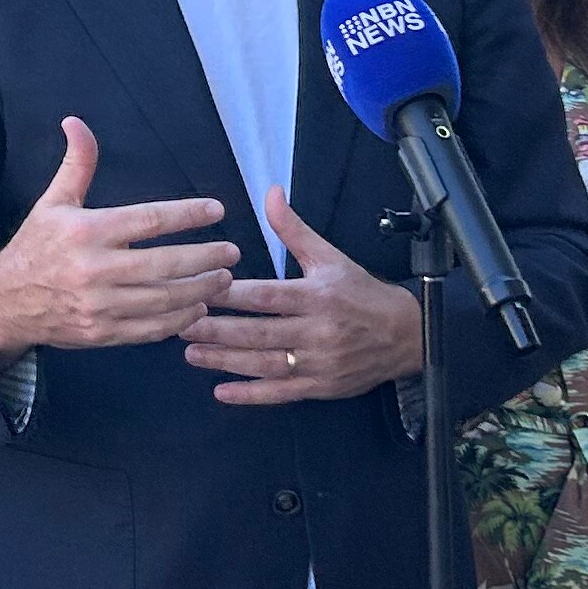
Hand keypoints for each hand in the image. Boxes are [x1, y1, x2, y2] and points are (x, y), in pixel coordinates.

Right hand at [0, 118, 238, 358]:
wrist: (5, 302)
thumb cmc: (36, 246)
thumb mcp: (53, 202)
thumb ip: (77, 164)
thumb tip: (76, 122)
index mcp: (86, 232)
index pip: (149, 220)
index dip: (188, 214)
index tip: (216, 210)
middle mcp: (94, 270)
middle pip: (165, 264)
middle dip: (206, 258)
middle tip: (232, 252)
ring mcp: (99, 305)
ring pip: (163, 299)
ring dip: (199, 290)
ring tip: (222, 279)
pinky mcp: (101, 333)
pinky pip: (150, 329)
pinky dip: (178, 320)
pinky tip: (196, 308)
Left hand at [179, 191, 421, 405]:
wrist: (406, 335)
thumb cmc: (361, 293)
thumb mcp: (330, 256)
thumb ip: (293, 229)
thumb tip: (270, 193)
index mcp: (317, 296)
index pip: (266, 296)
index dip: (230, 296)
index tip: (199, 291)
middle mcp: (316, 332)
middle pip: (259, 333)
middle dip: (217, 330)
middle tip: (181, 325)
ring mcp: (318, 364)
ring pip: (264, 365)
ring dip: (225, 361)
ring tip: (191, 353)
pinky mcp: (321, 389)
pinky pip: (281, 394)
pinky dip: (250, 395)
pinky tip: (221, 392)